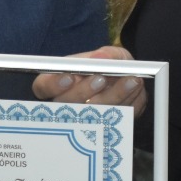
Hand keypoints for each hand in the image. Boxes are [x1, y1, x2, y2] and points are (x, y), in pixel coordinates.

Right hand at [32, 45, 146, 114]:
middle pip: (67, 105)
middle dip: (84, 92)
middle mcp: (68, 104)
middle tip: (102, 78)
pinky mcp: (108, 127)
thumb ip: (106, 54)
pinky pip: (116, 120)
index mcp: (58, 83)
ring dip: (114, 97)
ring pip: (94, 115)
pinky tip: (136, 89)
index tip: (69, 76)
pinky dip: (129, 103)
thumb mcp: (111, 54)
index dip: (53, 84)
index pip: (43, 87)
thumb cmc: (111, 66)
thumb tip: (100, 58)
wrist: (129, 81)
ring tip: (131, 80)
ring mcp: (87, 119)